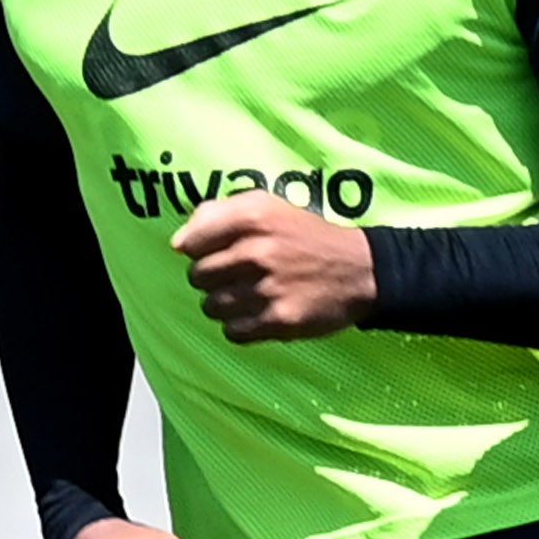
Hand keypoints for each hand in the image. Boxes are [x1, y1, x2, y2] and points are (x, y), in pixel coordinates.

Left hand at [170, 192, 374, 342]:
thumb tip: (179, 242)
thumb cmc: (304, 237)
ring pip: (211, 307)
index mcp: (253, 216)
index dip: (198, 250)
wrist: (359, 271)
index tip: (215, 252)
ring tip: (249, 295)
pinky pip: (232, 332)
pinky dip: (240, 327)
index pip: (190, 242)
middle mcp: (257, 251)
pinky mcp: (278, 321)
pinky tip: (259, 313)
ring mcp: (267, 288)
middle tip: (237, 275)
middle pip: (197, 277)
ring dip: (224, 305)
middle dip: (212, 279)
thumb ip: (217, 213)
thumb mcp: (267, 206)